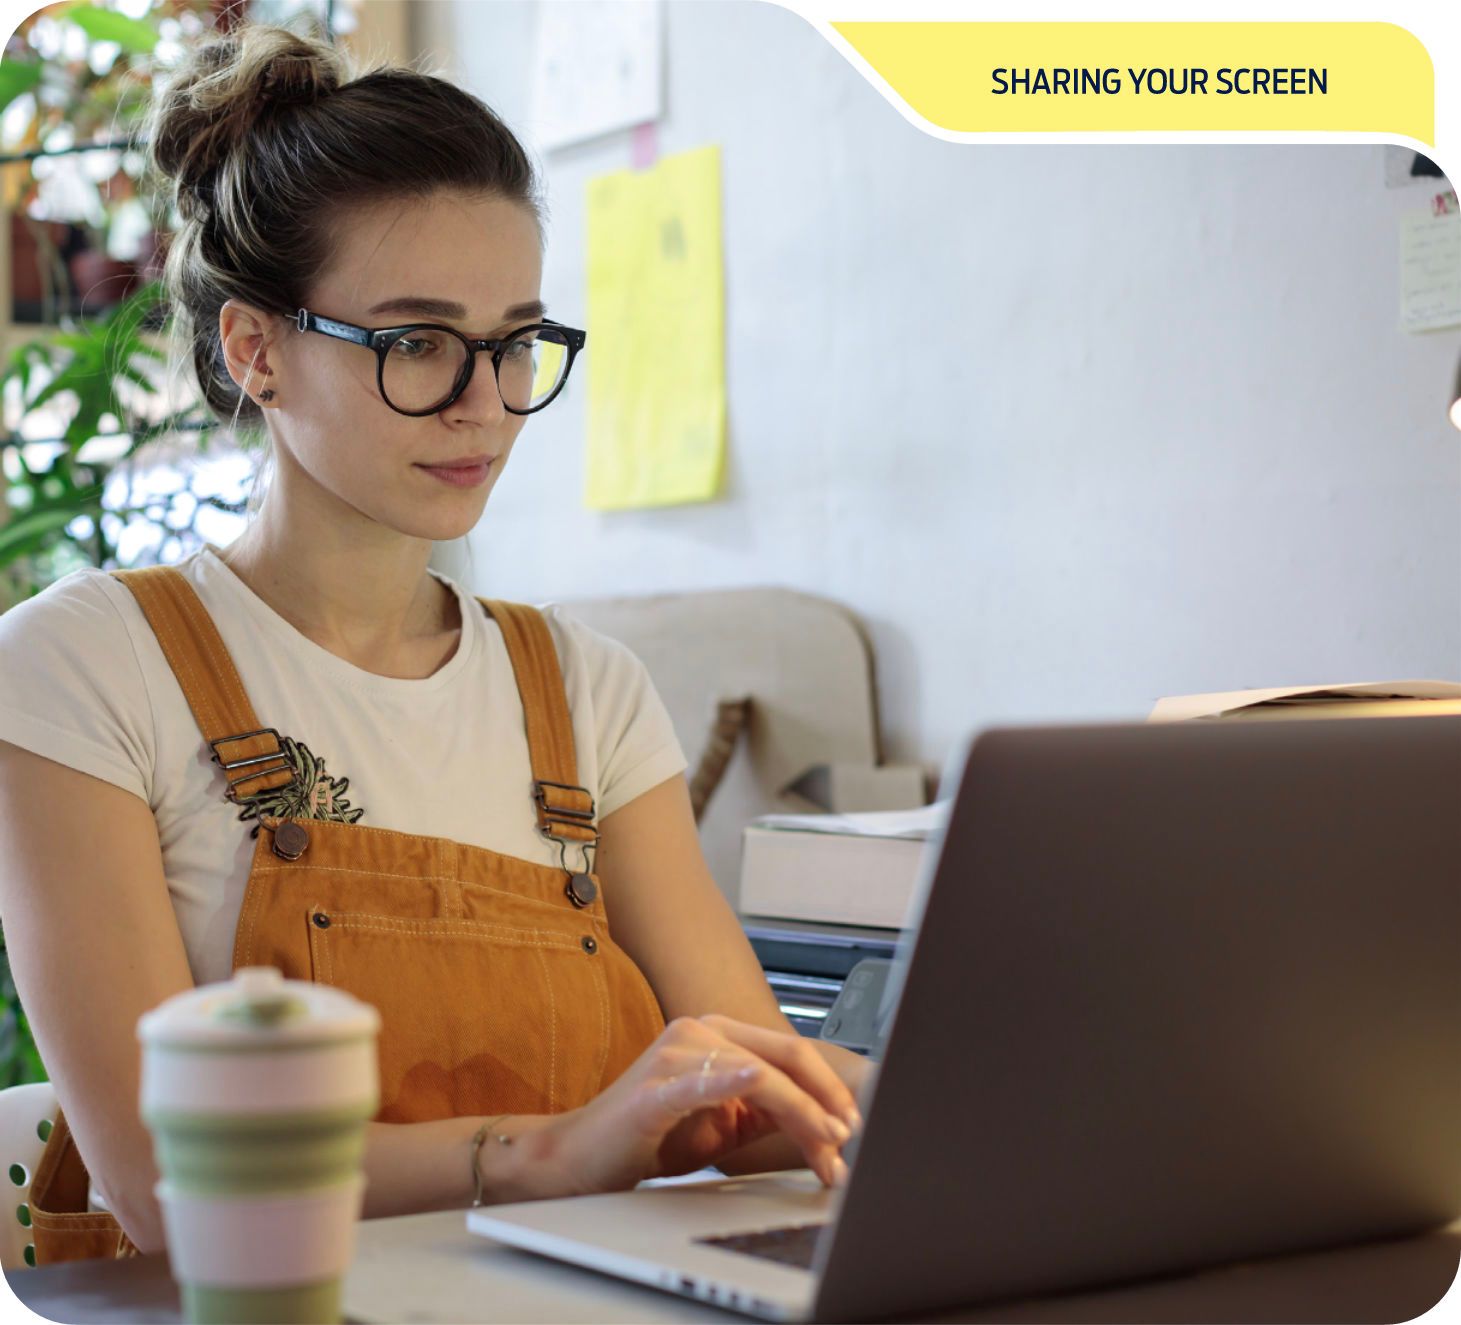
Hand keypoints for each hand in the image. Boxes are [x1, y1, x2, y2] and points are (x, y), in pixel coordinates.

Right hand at [530, 1015, 862, 1197]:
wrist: (580, 1157)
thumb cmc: (651, 1138)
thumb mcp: (722, 1122)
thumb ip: (765, 1112)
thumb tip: (826, 1126)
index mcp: (717, 1033)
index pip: (790, 1054)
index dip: (828, 1089)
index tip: (851, 1127)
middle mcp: (699, 1030)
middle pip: (784, 1059)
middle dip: (826, 1103)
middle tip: (848, 1142)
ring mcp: (675, 1054)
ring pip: (759, 1077)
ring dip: (802, 1116)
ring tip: (826, 1150)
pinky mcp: (654, 1089)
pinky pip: (701, 1080)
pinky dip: (731, 1080)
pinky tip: (754, 1078)